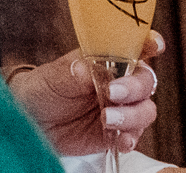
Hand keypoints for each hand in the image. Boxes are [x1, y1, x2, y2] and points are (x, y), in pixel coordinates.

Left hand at [10, 33, 163, 155]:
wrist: (31, 119)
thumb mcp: (52, 77)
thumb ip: (72, 73)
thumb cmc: (42, 88)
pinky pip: (134, 135)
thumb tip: (85, 69)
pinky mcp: (117, 132)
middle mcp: (119, 82)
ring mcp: (121, 108)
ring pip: (145, 109)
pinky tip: (120, 140)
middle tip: (112, 94)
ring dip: (131, 116)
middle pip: (145, 82)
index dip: (149, 44)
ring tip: (107, 119)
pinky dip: (131, 138)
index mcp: (105, 59)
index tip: (153, 45)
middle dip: (133, 88)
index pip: (133, 48)